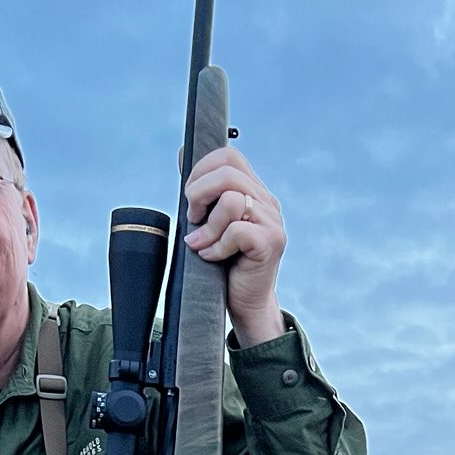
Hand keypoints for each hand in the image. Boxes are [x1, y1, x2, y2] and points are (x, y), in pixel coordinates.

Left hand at [184, 146, 286, 346]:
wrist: (246, 303)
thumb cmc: (224, 264)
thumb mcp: (208, 221)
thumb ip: (201, 191)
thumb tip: (183, 152)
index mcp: (254, 191)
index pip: (229, 157)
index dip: (201, 171)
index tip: (192, 200)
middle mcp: (267, 203)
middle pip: (228, 173)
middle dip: (199, 193)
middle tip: (194, 219)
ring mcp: (272, 222)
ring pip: (232, 201)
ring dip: (208, 226)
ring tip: (203, 244)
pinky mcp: (271, 243)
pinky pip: (236, 231)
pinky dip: (217, 246)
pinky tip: (212, 257)